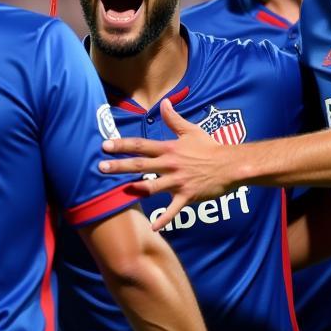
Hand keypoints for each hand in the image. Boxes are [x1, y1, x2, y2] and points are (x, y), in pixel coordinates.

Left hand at [100, 99, 236, 224]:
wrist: (230, 165)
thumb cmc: (210, 147)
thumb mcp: (191, 130)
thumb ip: (174, 118)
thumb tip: (164, 102)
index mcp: (169, 149)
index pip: (141, 145)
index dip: (122, 144)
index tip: (105, 145)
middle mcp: (170, 164)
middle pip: (140, 165)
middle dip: (119, 166)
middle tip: (101, 168)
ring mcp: (178, 181)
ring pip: (152, 186)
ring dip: (135, 189)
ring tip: (120, 192)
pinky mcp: (187, 195)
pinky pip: (173, 210)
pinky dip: (164, 219)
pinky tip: (153, 228)